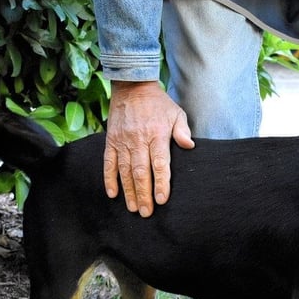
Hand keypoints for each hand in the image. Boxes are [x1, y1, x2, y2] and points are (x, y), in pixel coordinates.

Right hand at [104, 81, 194, 215]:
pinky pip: (108, 163)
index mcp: (157, 135)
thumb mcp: (176, 113)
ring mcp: (122, 141)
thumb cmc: (158, 104)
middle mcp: (138, 140)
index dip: (160, 183)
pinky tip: (113, 194)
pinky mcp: (111, 141)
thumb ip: (182, 131)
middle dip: (143, 194)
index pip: (159, 163)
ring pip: (124, 171)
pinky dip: (109, 179)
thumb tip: (190, 146)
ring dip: (128, 191)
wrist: (132, 86)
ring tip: (133, 208)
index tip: (161, 199)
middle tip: (146, 212)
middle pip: (141, 172)